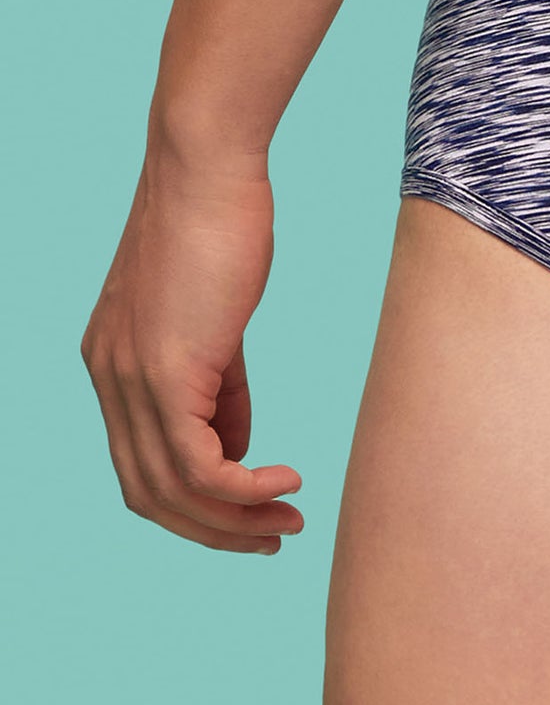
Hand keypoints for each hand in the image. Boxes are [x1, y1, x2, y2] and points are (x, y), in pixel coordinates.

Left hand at [82, 138, 303, 552]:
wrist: (205, 166)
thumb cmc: (221, 223)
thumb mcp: (216, 317)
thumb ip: (220, 383)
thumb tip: (237, 444)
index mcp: (113, 366)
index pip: (141, 465)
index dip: (195, 504)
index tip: (254, 511)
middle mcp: (108, 380)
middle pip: (149, 494)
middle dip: (214, 529)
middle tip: (273, 537)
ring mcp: (131, 378)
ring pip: (172, 490)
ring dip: (234, 520)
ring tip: (286, 523)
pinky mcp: (166, 371)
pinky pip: (198, 463)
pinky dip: (242, 488)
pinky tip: (284, 481)